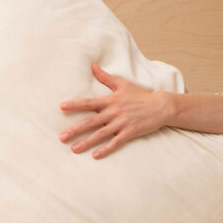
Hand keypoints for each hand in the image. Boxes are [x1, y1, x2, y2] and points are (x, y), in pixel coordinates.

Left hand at [59, 63, 173, 158]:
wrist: (160, 106)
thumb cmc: (140, 95)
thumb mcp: (122, 84)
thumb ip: (105, 77)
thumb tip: (93, 66)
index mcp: (110, 100)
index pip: (89, 102)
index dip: (75, 104)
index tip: (62, 107)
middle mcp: (114, 112)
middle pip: (91, 122)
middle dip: (75, 130)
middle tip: (62, 137)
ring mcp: (122, 123)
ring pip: (101, 134)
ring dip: (86, 142)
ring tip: (74, 149)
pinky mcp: (130, 132)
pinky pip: (116, 142)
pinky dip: (106, 149)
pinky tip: (95, 155)